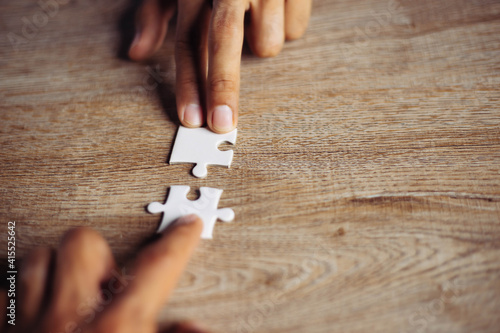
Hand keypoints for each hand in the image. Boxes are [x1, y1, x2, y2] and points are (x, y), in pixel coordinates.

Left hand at [1, 215, 208, 332]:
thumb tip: (196, 328)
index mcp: (117, 329)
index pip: (158, 269)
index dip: (178, 242)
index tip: (187, 226)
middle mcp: (70, 317)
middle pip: (83, 242)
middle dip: (98, 254)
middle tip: (105, 277)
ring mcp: (27, 324)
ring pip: (37, 258)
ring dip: (55, 270)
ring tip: (68, 291)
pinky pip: (1, 293)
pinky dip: (16, 296)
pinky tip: (30, 313)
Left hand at [129, 0, 311, 132]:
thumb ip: (155, 12)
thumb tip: (137, 52)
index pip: (189, 40)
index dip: (189, 83)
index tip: (191, 119)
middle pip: (225, 43)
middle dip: (224, 89)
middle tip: (224, 125)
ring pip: (268, 45)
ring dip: (262, 42)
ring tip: (258, 16)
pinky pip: (296, 30)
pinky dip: (287, 26)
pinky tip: (277, 7)